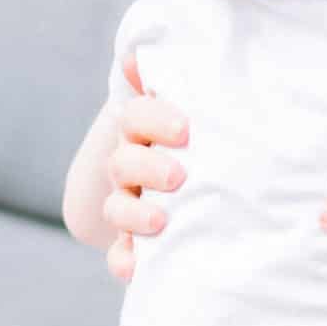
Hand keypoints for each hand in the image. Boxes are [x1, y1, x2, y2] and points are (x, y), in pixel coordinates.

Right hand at [103, 53, 188, 281]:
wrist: (205, 175)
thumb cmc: (208, 135)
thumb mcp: (204, 106)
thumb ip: (184, 82)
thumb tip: (139, 57)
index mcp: (145, 128)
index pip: (137, 116)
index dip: (155, 119)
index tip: (185, 129)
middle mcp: (133, 164)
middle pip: (124, 162)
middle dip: (147, 167)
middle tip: (178, 176)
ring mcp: (132, 203)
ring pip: (118, 207)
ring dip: (134, 214)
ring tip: (161, 222)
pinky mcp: (137, 241)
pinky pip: (122, 253)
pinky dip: (125, 261)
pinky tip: (135, 268)